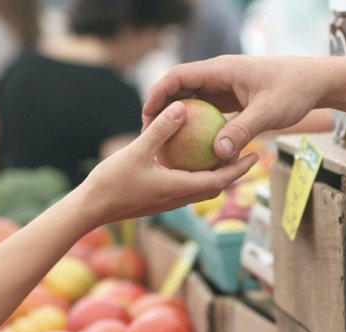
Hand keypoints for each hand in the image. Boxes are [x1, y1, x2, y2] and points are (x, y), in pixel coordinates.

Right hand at [83, 101, 257, 224]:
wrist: (90, 209)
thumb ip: (161, 130)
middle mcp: (178, 198)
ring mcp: (168, 201)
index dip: (239, 169)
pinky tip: (189, 158)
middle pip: (215, 186)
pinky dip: (195, 174)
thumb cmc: (112, 182)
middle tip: (247, 152)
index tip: (255, 155)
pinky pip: (184, 186)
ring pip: (200, 188)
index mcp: (179, 189)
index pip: (220, 180)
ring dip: (215, 174)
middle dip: (233, 171)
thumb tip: (182, 107)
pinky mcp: (158, 200)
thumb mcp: (137, 151)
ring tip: (223, 154)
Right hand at [143, 55, 327, 161]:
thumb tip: (218, 154)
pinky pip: (209, 112)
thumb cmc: (294, 90)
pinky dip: (199, 127)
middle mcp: (220, 76)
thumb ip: (242, 131)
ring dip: (180, 120)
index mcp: (222, 70)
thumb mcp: (268, 112)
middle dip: (163, 109)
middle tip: (150, 135)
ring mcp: (226, 88)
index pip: (179, 76)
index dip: (158, 94)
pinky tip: (194, 150)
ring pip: (194, 102)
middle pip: (181, 89)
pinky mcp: (233, 100)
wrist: (315, 82)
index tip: (147, 115)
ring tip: (166, 144)